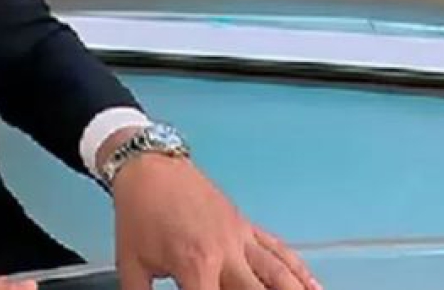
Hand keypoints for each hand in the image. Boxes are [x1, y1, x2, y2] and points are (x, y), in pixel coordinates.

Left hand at [112, 155, 320, 289]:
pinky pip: (279, 250)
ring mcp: (240, 237)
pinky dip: (300, 271)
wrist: (147, 166)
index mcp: (195, 265)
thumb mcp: (130, 263)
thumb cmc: (138, 212)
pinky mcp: (245, 225)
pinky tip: (314, 286)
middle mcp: (225, 253)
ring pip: (280, 275)